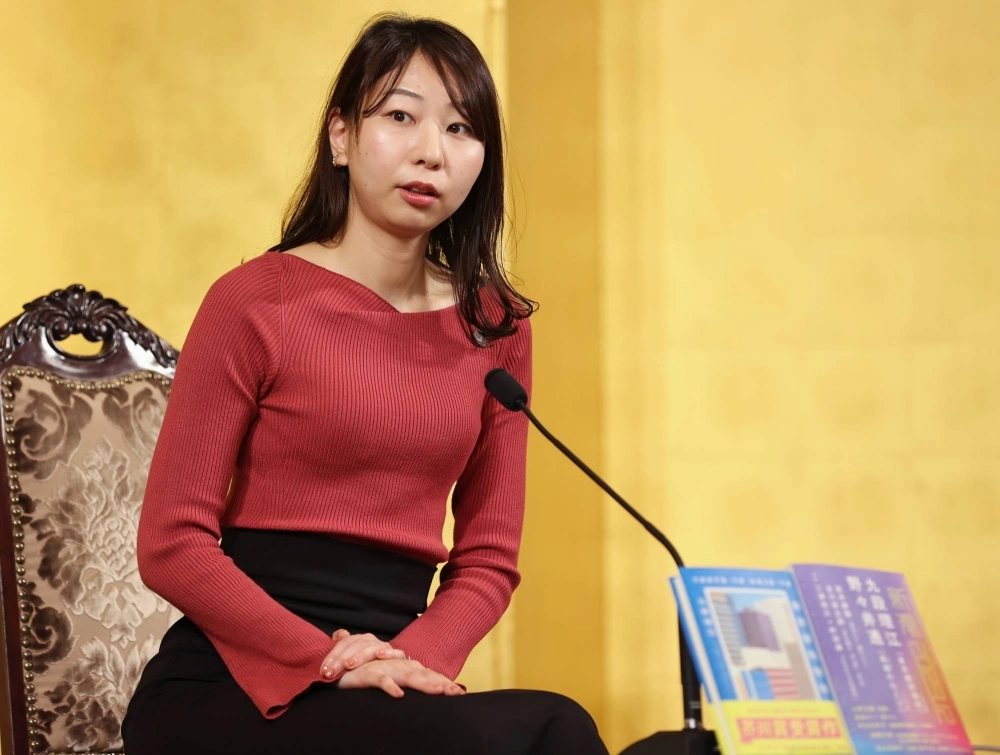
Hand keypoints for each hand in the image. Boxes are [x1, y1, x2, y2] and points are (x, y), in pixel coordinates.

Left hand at [320, 629, 406, 678]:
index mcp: (360, 639)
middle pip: (356, 645)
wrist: (387, 673)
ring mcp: (385, 647)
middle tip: (330, 672)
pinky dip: (388, 653)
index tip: (323, 669)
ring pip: (372, 648)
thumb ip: (343, 645)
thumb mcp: (350, 659)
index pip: (345, 642)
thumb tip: (338, 634)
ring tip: (349, 664)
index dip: (333, 654)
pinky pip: (396, 653)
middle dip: (341, 659)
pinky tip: (380, 654)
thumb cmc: (364, 669)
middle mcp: (372, 641)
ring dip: (360, 656)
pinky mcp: (398, 656)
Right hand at [335, 658, 465, 697]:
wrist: (338, 663)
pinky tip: (399, 695)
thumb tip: (411, 690)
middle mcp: (396, 666)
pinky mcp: (368, 674)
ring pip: (406, 676)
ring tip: (439, 692)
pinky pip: (380, 680)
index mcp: (402, 667)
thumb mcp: (385, 677)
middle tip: (456, 692)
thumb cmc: (363, 672)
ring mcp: (383, 668)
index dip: (442, 681)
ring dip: (422, 683)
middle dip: (440, 683)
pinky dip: (389, 686)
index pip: (426, 674)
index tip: (459, 691)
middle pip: (422, 675)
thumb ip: (399, 680)